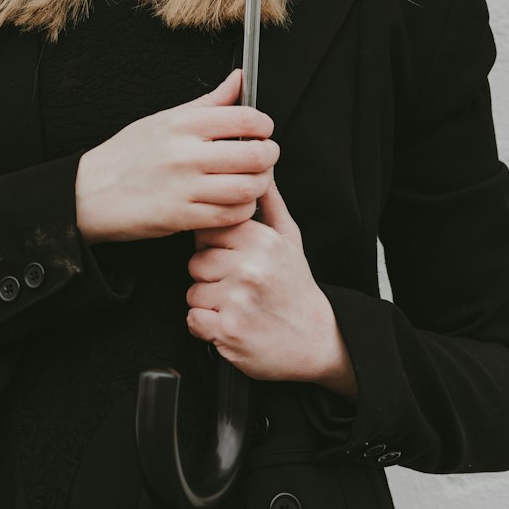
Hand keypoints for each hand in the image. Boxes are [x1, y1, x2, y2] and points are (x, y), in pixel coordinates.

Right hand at [75, 68, 277, 242]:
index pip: (245, 118)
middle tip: (265, 156)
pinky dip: (243, 209)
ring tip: (253, 180)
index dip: (264, 125)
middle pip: (254, 154)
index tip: (262, 130)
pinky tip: (236, 201)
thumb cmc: (127, 154)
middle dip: (269, 156)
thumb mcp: (164, 119)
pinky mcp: (182, 217)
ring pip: (248, 187)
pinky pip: (231, 215)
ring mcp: (184, 188)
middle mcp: (185, 154)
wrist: (90, 193)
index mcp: (182, 124)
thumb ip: (208, 103)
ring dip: (260, 185)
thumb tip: (238, 79)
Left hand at [186, 177, 358, 395]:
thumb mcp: (289, 239)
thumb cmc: (296, 288)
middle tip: (240, 286)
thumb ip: (270, 201)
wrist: (316, 341)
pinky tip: (230, 323)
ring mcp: (237, 301)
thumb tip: (261, 167)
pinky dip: (206, 327)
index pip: (209, 230)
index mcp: (261, 241)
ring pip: (193, 292)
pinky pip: (193, 320)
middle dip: (211, 276)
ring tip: (238, 305)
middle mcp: (249, 268)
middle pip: (196, 262)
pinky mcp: (228, 331)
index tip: (234, 258)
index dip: (216, 246)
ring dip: (209, 302)